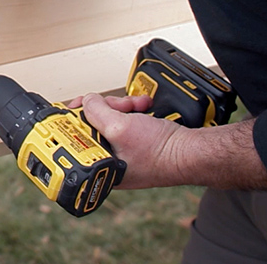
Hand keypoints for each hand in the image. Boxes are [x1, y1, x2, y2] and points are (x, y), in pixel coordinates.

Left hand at [74, 93, 188, 189]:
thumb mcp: (120, 128)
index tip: (80, 104)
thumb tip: (87, 101)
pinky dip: (133, 108)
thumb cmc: (161, 153)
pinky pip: (125, 117)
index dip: (76, 116)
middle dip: (106, 107)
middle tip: (118, 106)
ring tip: (136, 107)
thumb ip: (96, 112)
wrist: (192, 151)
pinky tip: (143, 107)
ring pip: (109, 116)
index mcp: (99, 164)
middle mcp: (108, 158)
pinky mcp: (135, 138)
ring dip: (122, 105)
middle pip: (92, 122)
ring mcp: (121, 148)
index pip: (74, 137)